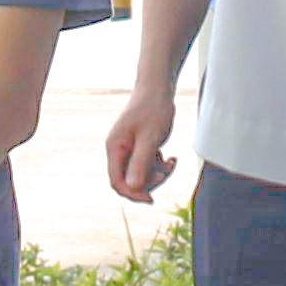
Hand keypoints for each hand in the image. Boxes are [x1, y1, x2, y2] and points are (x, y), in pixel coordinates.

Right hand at [105, 86, 177, 205]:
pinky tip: (170, 158)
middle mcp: (119, 149)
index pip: (117, 181)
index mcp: (115, 147)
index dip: (132, 193)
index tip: (151, 198)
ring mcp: (129, 148)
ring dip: (157, 173)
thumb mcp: (149, 137)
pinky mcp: (139, 146)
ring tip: (170, 162)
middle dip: (149, 181)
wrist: (158, 88)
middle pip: (129, 180)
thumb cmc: (153, 108)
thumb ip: (140, 163)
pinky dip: (159, 166)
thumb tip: (133, 187)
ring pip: (140, 174)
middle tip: (166, 173)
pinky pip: (147, 165)